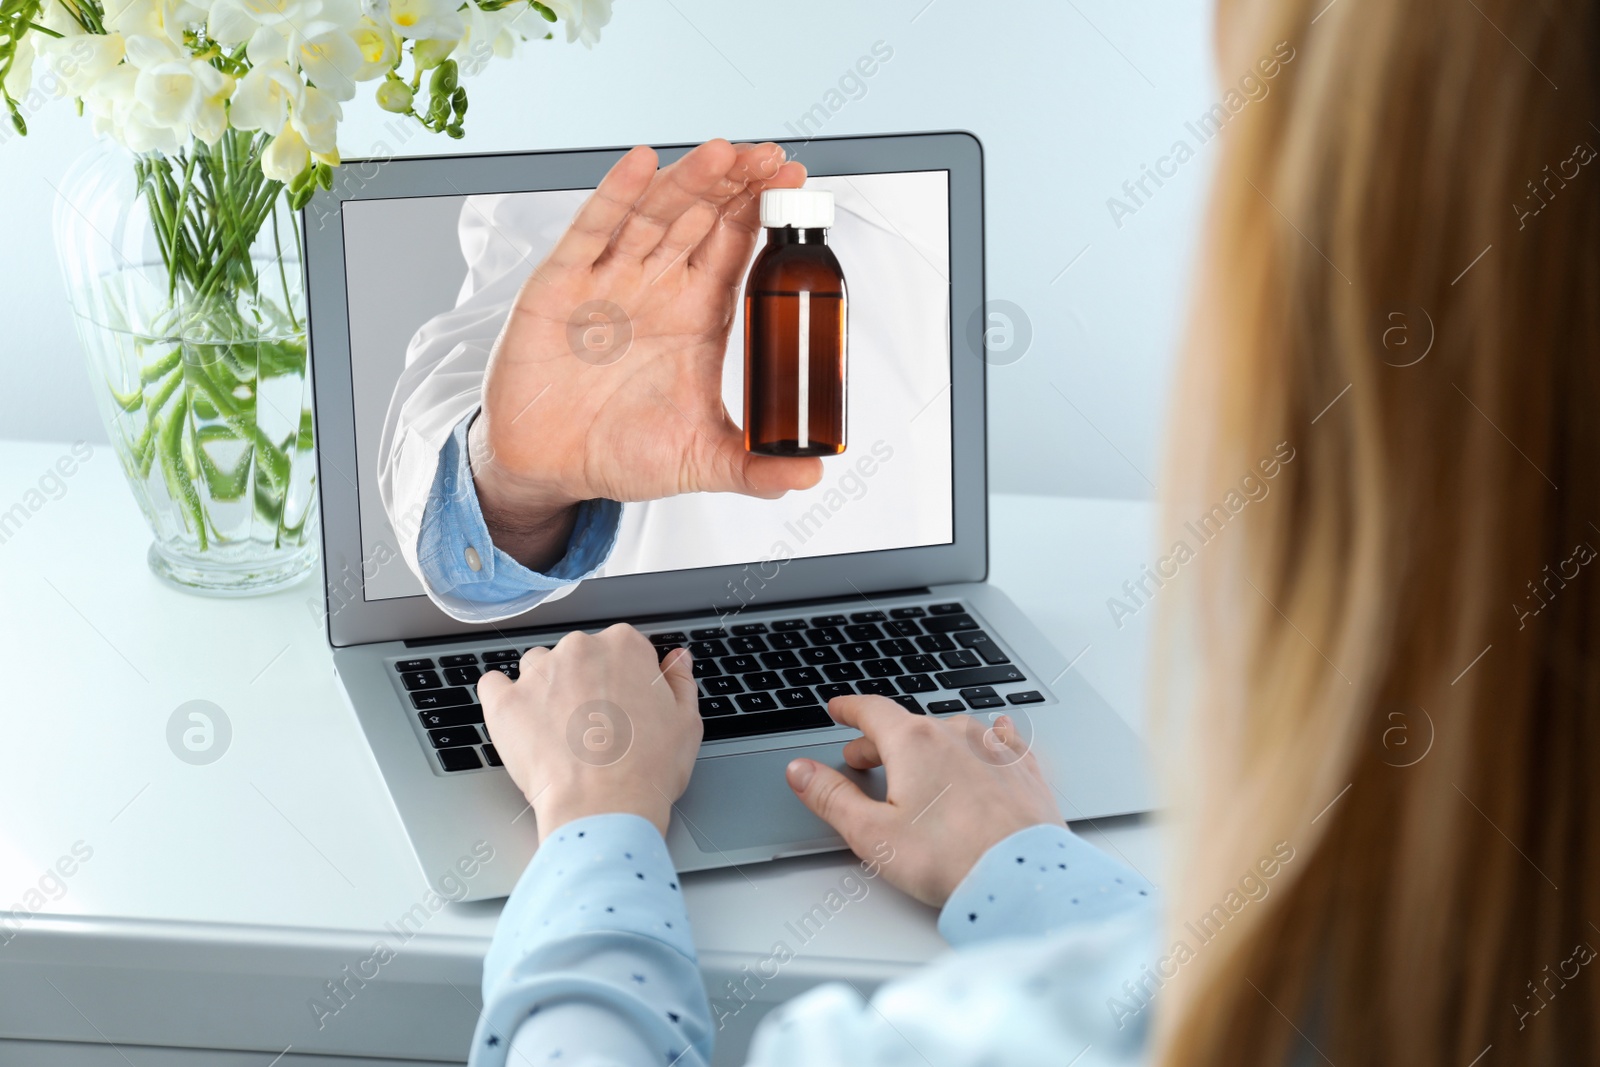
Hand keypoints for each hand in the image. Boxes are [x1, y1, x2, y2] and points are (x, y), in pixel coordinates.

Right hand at [469, 139, 820, 568]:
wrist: (547, 469)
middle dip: (736, 183)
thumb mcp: (699, 462)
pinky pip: (591, 230)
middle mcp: (656, 287)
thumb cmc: (619, 454)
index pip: (736, 247)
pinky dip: (616, 195)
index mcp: (696, 315)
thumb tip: (811, 477)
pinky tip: (641, 164)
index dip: (763, 211)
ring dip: (688, 181)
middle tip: (769, 157)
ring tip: (724, 153)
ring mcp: (609, 280)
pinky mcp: (561, 285)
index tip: (794, 181)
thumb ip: (756, 471)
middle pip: (702, 217)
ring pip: (654, 214)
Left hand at [477, 625, 702, 839]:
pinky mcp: (505, 702)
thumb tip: (676, 661)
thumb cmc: (647, 769)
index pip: (622, 648)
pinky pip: (494, 685)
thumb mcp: (686, 722)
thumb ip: (679, 682)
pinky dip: (503, 698)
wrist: (604, 808)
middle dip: (585, 682)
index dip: (625, 679)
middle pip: (579, 655)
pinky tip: (519, 721)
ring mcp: (539, 674)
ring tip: (559, 730)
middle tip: (595, 725)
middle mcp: (579, 649)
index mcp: (624, 647)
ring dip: (546, 689)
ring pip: (538, 668)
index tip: (625, 704)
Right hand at [786, 697, 1062, 906]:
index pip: (872, 711)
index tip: (839, 709)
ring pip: (952, 732)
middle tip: (863, 758)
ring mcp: (993, 749)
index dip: (850, 709)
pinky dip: (987, 739)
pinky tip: (993, 735)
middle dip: (881, 740)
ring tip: (918, 762)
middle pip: (908, 726)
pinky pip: (1001, 740)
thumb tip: (800, 772)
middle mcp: (955, 735)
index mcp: (914, 743)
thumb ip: (831, 797)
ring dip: (928, 744)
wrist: (1022, 876)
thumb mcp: (871, 833)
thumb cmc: (950, 859)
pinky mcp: (1023, 770)